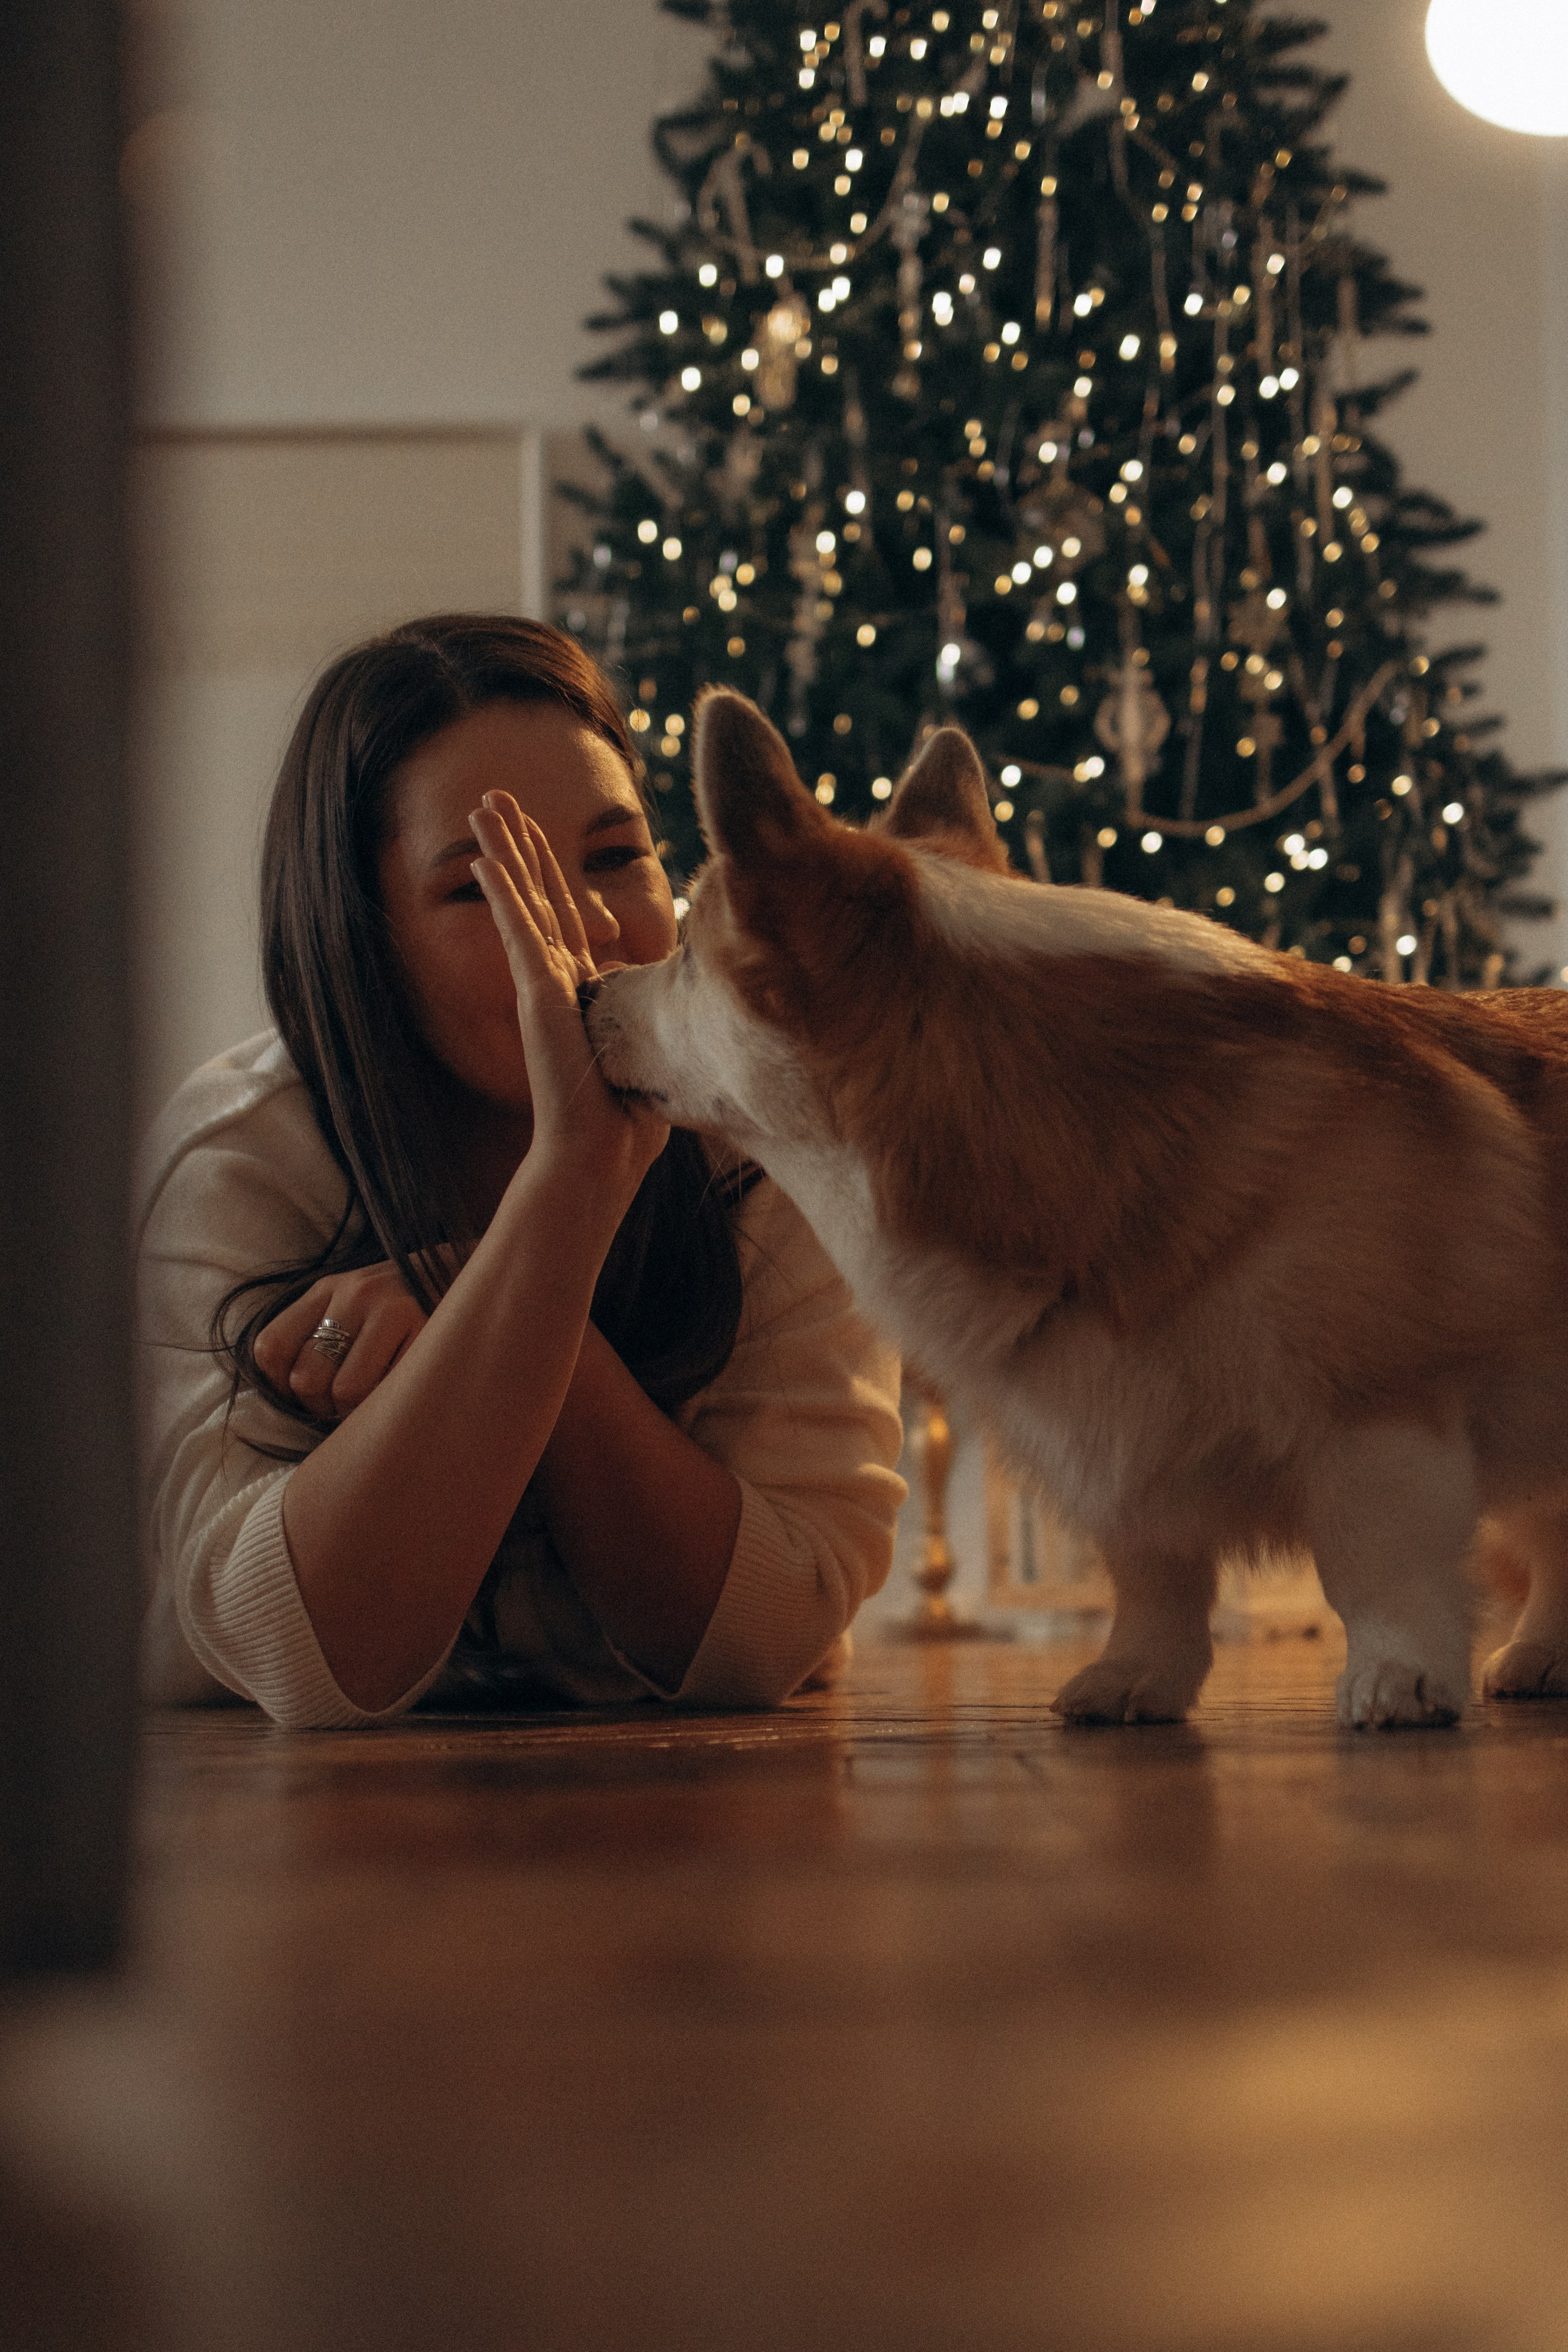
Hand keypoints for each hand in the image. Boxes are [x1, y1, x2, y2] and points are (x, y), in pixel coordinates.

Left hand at [254, 1262, 428, 1421]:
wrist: (468, 1282)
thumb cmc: (399, 1310)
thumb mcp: (349, 1306)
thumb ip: (314, 1338)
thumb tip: (287, 1396)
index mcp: (325, 1290)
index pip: (271, 1347)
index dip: (278, 1386)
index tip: (301, 1395)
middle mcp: (354, 1293)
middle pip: (306, 1378)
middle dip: (321, 1406)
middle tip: (343, 1404)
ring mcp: (392, 1308)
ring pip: (345, 1390)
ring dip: (356, 1410)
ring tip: (372, 1399)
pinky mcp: (426, 1328)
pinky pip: (388, 1391)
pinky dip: (388, 1403)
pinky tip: (398, 1390)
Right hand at [468, 791, 669, 1198]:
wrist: (599, 1152)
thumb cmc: (629, 1120)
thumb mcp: (651, 1052)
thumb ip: (654, 1021)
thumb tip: (695, 1015)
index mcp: (584, 991)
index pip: (568, 917)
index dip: (551, 875)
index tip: (539, 837)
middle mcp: (558, 980)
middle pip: (539, 894)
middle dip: (520, 844)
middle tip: (497, 799)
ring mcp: (544, 982)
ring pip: (522, 899)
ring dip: (504, 849)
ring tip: (484, 804)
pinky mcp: (537, 990)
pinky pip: (518, 927)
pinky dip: (502, 890)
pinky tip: (484, 856)